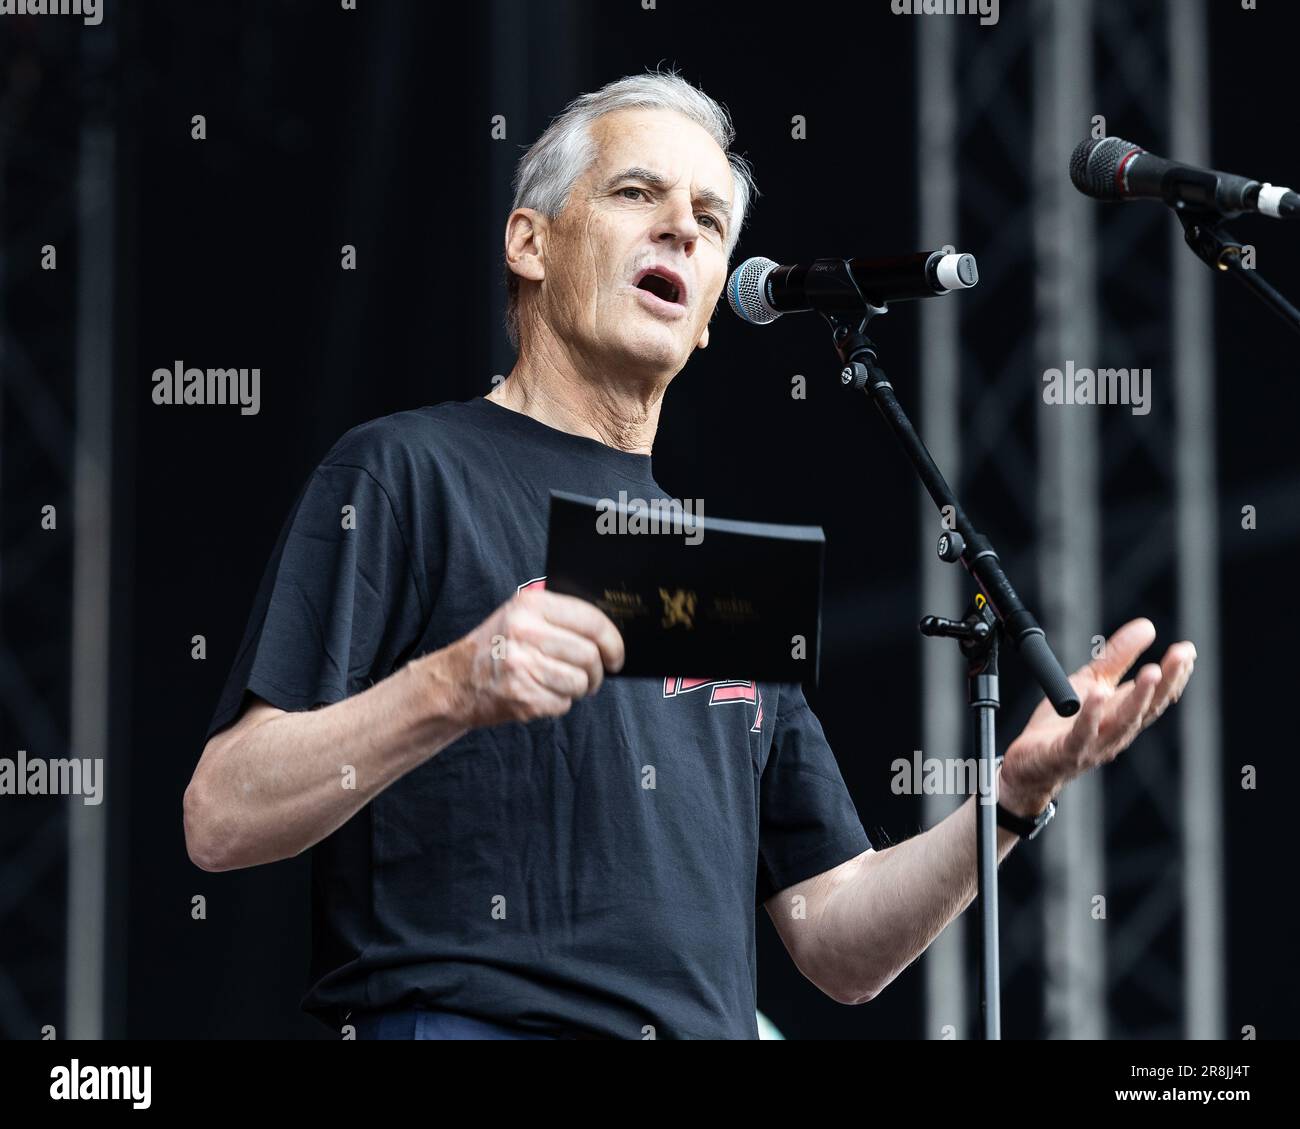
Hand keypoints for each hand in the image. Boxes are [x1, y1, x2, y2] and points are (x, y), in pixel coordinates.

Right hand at [442, 588, 625, 728]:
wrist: (455, 682)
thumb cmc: (496, 647)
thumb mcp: (519, 615)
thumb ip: (558, 615)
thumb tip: (607, 631)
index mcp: (530, 605)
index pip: (591, 620)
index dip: (614, 641)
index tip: (617, 655)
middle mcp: (525, 632)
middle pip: (590, 654)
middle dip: (597, 671)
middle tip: (592, 675)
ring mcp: (522, 665)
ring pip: (580, 682)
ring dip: (578, 689)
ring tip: (562, 684)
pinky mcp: (522, 696)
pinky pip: (563, 703)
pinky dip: (558, 703)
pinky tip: (540, 692)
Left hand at [999, 618, 1195, 815]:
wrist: (1031, 765)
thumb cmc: (1064, 724)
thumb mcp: (1091, 682)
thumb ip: (1118, 657)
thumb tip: (1148, 627)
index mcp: (1124, 714)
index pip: (1157, 695)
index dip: (1175, 675)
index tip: (1187, 650)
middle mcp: (1116, 732)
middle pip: (1148, 707)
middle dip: (1166, 681)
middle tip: (1181, 655)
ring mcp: (1094, 745)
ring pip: (1122, 721)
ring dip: (1139, 697)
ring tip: (1151, 671)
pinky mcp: (1067, 752)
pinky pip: (1082, 734)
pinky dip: (1091, 715)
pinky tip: (1098, 695)